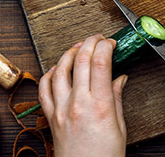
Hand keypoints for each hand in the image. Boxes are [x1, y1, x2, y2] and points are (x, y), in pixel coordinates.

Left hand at [38, 34, 126, 156]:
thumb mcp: (120, 127)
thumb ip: (116, 98)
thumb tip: (119, 79)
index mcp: (99, 105)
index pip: (100, 61)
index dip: (105, 45)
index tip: (111, 43)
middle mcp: (78, 103)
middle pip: (80, 59)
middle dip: (90, 42)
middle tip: (98, 39)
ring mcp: (61, 109)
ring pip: (60, 69)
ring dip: (69, 53)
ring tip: (78, 47)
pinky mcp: (51, 117)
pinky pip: (44, 89)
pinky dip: (49, 74)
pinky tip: (56, 68)